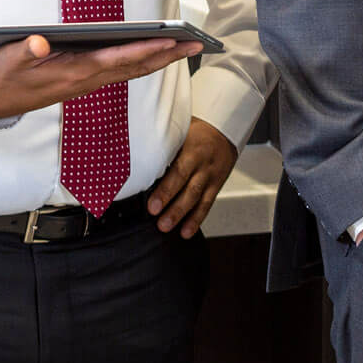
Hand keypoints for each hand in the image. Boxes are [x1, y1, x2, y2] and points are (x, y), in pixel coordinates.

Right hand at [0, 35, 200, 122]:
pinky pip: (123, 73)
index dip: (146, 50)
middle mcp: (87, 80)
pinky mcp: (86, 81)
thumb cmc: (5, 77)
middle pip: (135, 67)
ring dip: (161, 59)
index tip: (171, 40)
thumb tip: (41, 41)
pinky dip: (144, 63)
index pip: (118, 59)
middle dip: (167, 55)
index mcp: (74, 72)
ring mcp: (89, 83)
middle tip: (197, 44)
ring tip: (186, 47)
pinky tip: (156, 55)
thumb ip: (26, 50)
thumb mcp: (9, 60)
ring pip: (133, 71)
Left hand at [147, 117, 236, 236]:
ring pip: (196, 196)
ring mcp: (210, 175)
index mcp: (191, 147)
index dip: (164, 185)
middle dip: (170, 201)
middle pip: (185, 183)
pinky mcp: (215, 186)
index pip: (177, 167)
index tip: (151, 199)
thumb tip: (136, 154)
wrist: (226, 131)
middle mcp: (201, 162)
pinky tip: (186, 232)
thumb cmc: (197, 131)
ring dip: (180, 214)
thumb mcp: (180, 130)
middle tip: (155, 214)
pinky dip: (196, 219)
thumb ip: (164, 143)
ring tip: (166, 226)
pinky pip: (206, 204)